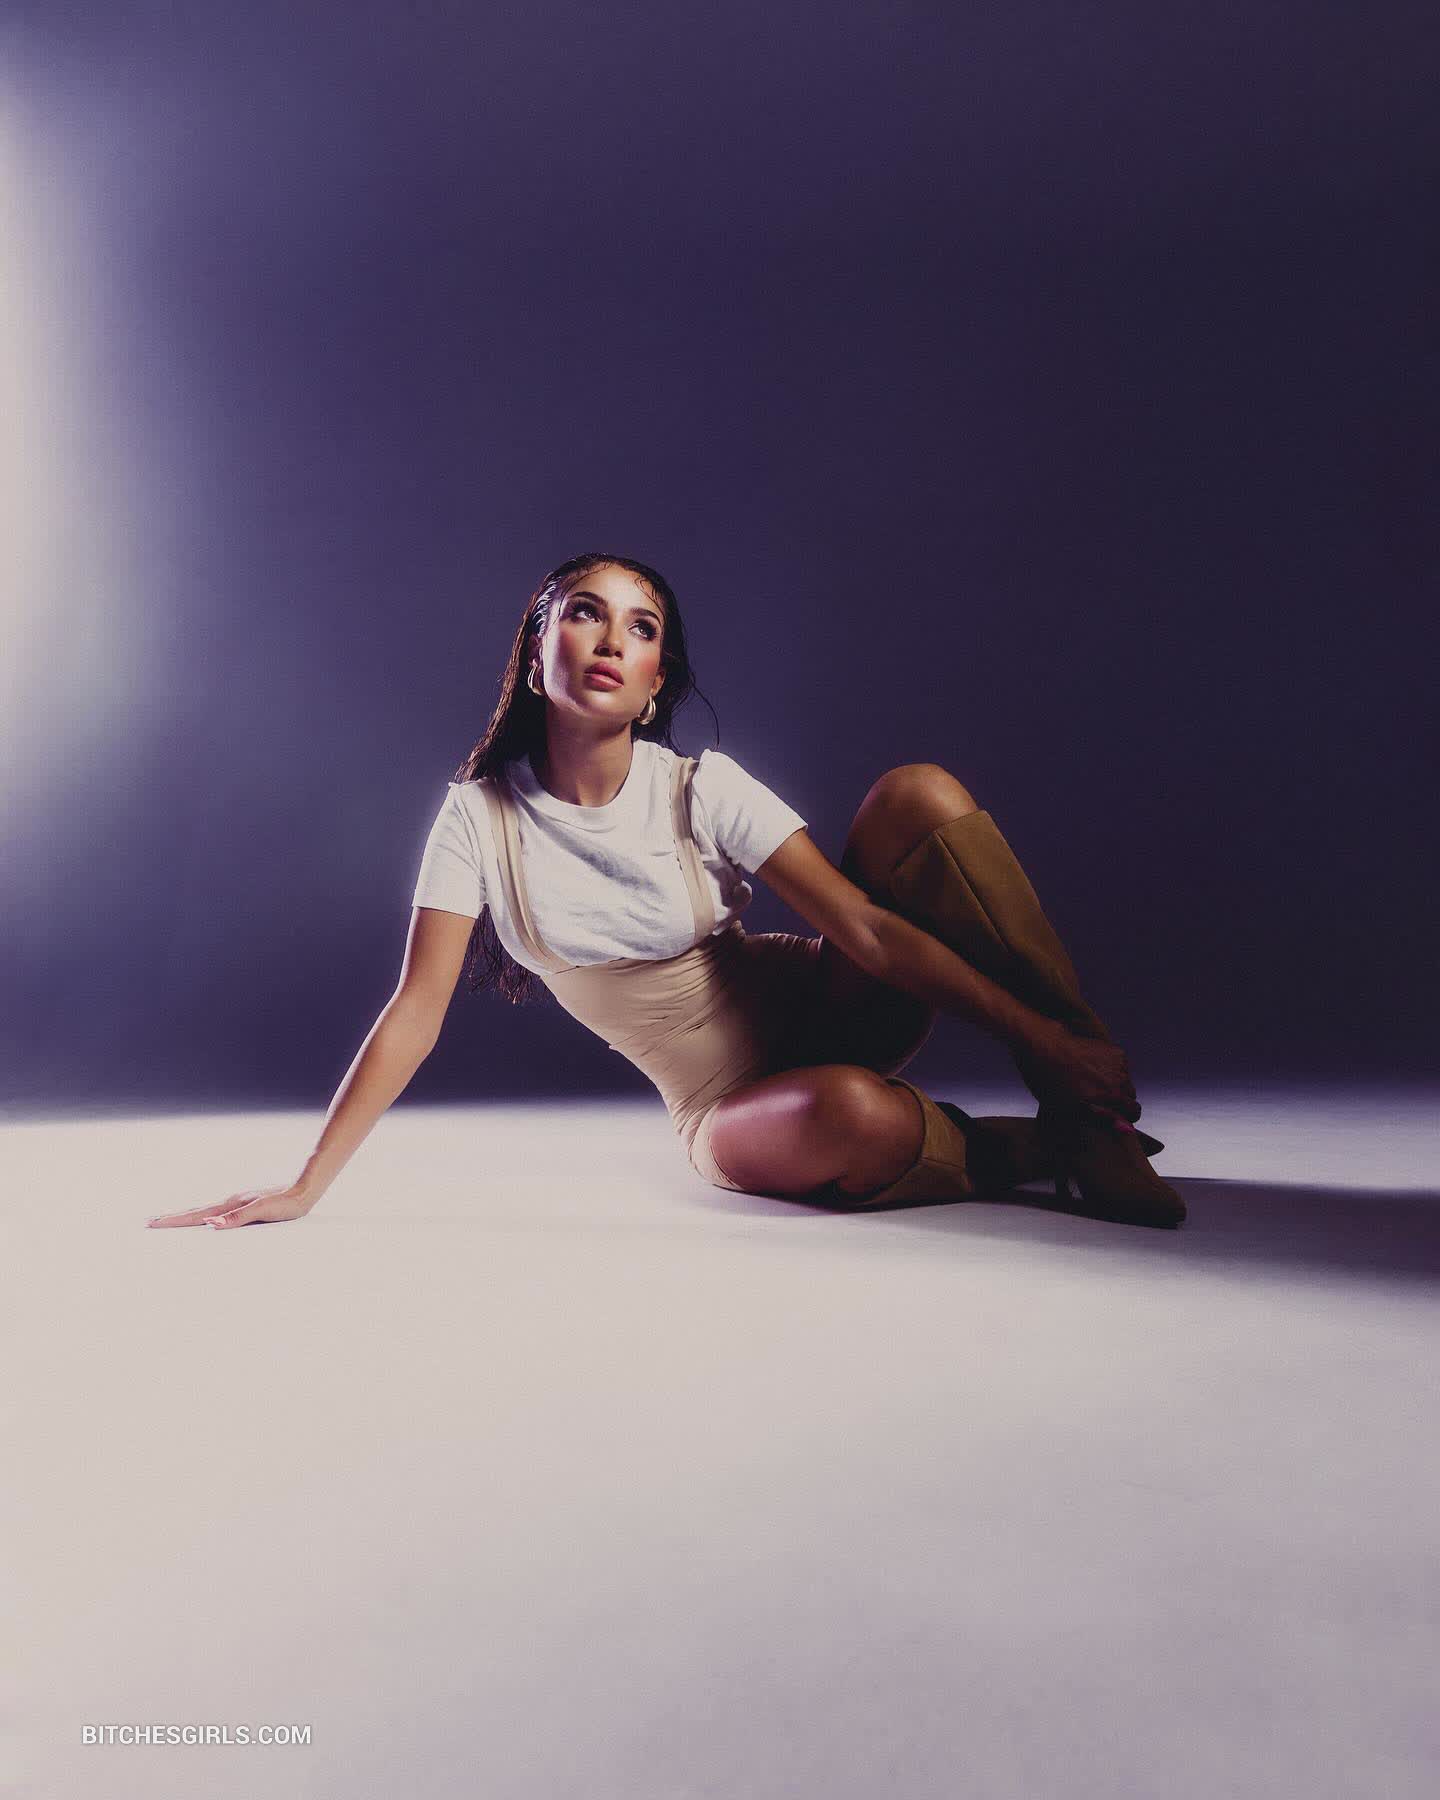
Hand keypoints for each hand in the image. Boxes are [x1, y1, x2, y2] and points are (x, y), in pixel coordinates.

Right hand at [146, 1183, 318, 1229]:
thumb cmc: (287, 1203)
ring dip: (186, 1217)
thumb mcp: (263, 1211)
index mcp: (230, 1204)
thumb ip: (237, 1218)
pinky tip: (206, 1221)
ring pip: (205, 1211)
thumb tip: (209, 1224)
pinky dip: (204, 1216)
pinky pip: (218, 1212)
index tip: (151, 1224)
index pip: (195, 1215)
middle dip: (172, 1218)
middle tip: (149, 1222)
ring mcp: (238, 1202)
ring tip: (170, 1221)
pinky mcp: (247, 1204)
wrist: (306, 1188)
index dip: (173, 1221)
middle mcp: (231, 1202)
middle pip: (195, 1211)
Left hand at [1019, 1023, 1139, 1119]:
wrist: (1044, 1047)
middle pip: (1130, 1096)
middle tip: (1096, 1099)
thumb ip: (1103, 1120)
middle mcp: (1119, 1078)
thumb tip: (1128, 1130)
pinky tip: (1092, 1069)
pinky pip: (1121, 1066)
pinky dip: (1112, 1069)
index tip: (1113, 1116)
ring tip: (1091, 1082)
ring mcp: (1117, 1063)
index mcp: (1112, 1095)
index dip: (1124, 1117)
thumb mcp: (1071, 1110)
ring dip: (1115, 1084)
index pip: (1134, 1112)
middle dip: (1119, 1100)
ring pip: (1126, 1080)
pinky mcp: (1114, 1050)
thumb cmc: (1051, 1081)